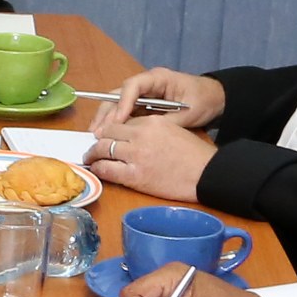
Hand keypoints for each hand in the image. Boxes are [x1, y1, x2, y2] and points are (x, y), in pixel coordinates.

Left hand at [84, 115, 218, 201]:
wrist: (206, 174)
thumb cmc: (195, 155)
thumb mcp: (173, 130)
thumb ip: (151, 129)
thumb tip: (131, 135)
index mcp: (152, 122)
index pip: (123, 121)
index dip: (113, 129)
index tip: (108, 135)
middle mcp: (140, 135)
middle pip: (109, 132)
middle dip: (99, 138)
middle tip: (93, 145)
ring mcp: (136, 155)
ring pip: (102, 148)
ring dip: (93, 153)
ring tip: (90, 157)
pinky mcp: (134, 175)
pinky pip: (106, 169)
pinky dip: (98, 168)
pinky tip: (97, 169)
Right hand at [89, 67, 224, 130]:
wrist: (214, 98)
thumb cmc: (203, 100)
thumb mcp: (188, 113)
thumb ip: (166, 123)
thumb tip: (144, 134)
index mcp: (158, 78)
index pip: (133, 86)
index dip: (123, 102)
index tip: (118, 120)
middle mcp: (146, 83)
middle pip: (118, 94)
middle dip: (107, 112)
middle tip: (98, 131)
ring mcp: (142, 94)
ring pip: (116, 103)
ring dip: (105, 118)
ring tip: (95, 135)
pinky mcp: (142, 105)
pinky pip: (123, 112)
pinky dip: (113, 123)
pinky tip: (105, 135)